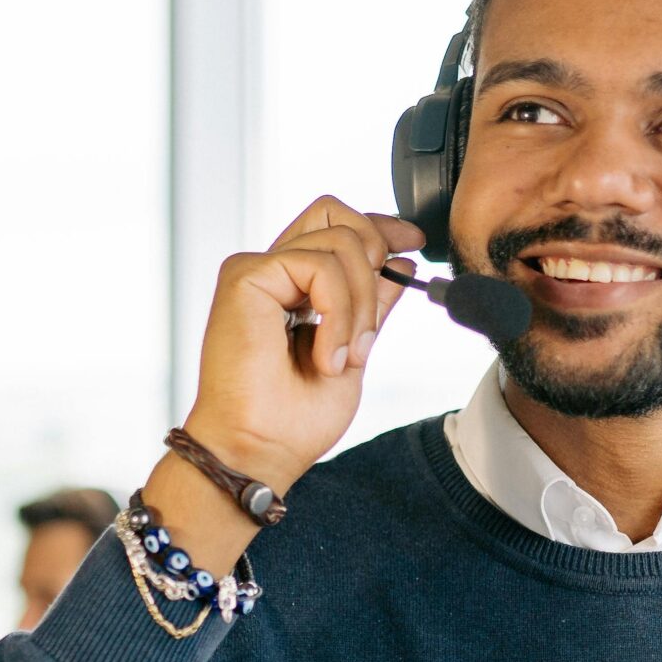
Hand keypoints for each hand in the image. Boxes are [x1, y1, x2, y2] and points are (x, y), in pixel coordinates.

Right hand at [149, 197, 425, 571]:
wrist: (260, 450)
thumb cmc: (294, 419)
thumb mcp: (355, 349)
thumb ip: (371, 303)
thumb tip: (400, 257)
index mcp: (292, 286)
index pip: (337, 226)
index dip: (380, 226)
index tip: (415, 243)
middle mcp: (271, 271)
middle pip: (335, 212)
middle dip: (375, 253)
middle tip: (374, 314)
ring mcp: (256, 269)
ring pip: (339, 239)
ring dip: (360, 303)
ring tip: (345, 355)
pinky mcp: (246, 276)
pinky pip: (320, 266)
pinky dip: (339, 311)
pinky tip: (328, 355)